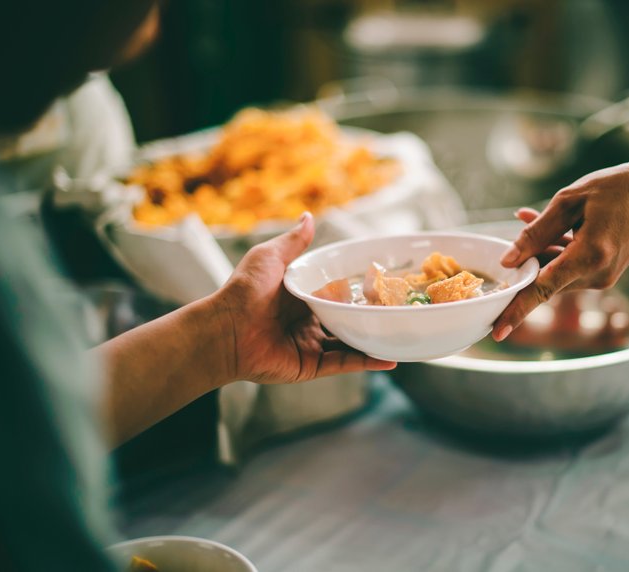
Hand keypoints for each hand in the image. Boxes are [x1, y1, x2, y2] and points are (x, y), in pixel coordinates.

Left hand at [214, 213, 395, 382]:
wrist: (225, 330)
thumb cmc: (244, 290)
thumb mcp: (270, 257)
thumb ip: (293, 242)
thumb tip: (309, 216)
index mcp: (301, 298)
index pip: (336, 293)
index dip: (357, 289)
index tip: (381, 283)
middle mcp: (308, 322)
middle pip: (347, 319)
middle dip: (371, 316)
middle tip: (400, 308)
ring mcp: (311, 346)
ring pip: (351, 342)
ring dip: (375, 339)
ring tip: (402, 333)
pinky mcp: (311, 365)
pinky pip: (344, 363)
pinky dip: (367, 362)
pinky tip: (391, 359)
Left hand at [492, 158, 628, 341]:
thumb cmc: (616, 188)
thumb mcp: (569, 201)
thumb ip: (537, 232)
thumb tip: (508, 261)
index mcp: (591, 255)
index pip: (544, 289)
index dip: (518, 309)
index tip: (498, 331)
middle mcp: (599, 274)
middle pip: (546, 280)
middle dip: (525, 262)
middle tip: (508, 238)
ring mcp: (603, 277)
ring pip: (556, 272)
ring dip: (539, 251)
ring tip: (525, 218)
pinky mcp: (604, 273)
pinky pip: (569, 266)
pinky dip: (554, 250)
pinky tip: (539, 225)